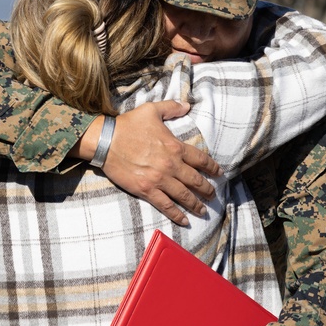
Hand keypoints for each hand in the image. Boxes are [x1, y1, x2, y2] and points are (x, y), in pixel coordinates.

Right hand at [80, 102, 220, 224]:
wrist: (106, 141)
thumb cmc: (128, 125)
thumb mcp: (151, 110)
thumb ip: (171, 107)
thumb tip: (187, 105)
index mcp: (175, 147)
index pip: (200, 159)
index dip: (212, 168)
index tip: (219, 174)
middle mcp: (171, 165)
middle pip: (195, 180)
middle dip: (207, 189)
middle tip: (213, 196)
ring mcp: (159, 179)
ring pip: (184, 195)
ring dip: (196, 204)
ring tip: (203, 211)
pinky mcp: (146, 190)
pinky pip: (165, 205)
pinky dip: (176, 214)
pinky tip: (185, 220)